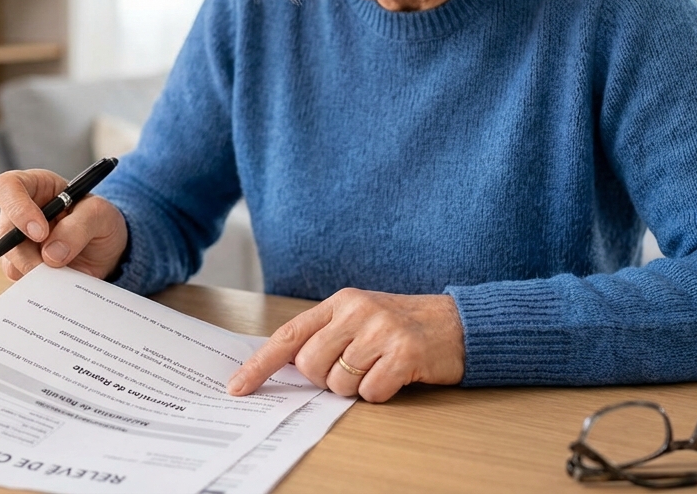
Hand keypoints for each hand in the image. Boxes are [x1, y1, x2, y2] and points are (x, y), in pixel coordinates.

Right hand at [0, 168, 127, 280]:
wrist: (105, 247)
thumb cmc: (98, 219)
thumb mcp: (100, 213)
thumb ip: (79, 226)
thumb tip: (51, 254)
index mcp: (34, 186)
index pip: (6, 188)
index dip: (17, 209)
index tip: (40, 232)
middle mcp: (18, 214)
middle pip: (3, 233)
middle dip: (26, 254)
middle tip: (52, 265)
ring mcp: (17, 243)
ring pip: (10, 261)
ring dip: (37, 271)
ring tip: (65, 272)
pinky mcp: (23, 266)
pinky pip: (22, 279)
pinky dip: (41, 284)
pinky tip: (60, 280)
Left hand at [227, 288, 464, 402]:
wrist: (457, 324)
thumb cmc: (403, 326)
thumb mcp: (361, 319)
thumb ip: (326, 335)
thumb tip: (285, 367)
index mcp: (341, 302)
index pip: (289, 335)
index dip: (260, 364)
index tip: (238, 386)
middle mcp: (358, 311)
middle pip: (312, 365)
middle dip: (325, 380)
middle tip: (352, 370)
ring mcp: (382, 330)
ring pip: (339, 383)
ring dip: (357, 388)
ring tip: (379, 368)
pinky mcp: (404, 353)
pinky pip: (371, 392)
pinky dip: (381, 393)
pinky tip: (396, 376)